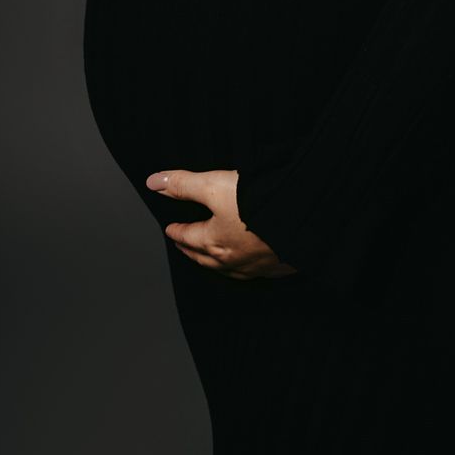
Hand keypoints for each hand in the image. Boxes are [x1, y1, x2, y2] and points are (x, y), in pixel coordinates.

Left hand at [145, 167, 296, 279]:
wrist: (301, 216)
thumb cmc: (258, 203)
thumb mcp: (214, 185)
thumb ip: (184, 184)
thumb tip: (153, 182)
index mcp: (214, 241)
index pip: (187, 236)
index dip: (177, 231)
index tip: (171, 229)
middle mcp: (232, 259)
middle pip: (204, 257)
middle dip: (191, 250)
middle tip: (183, 245)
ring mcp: (256, 266)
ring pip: (228, 269)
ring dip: (215, 263)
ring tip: (209, 258)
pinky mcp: (278, 266)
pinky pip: (256, 273)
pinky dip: (246, 269)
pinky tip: (249, 266)